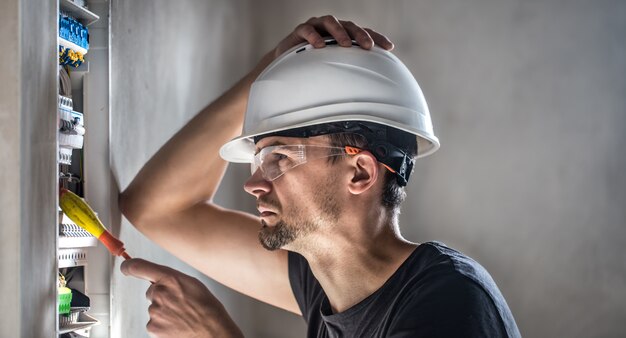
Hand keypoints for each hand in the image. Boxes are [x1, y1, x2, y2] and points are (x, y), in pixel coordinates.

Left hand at [121, 258, 242, 337]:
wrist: (212, 331)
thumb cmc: (207, 308)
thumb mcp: (192, 283)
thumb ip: (172, 278)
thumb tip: (161, 278)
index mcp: (170, 278)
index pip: (138, 267)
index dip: (129, 266)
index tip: (126, 267)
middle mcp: (159, 293)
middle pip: (151, 291)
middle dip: (161, 295)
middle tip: (179, 302)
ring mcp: (155, 311)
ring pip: (154, 307)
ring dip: (164, 311)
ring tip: (182, 314)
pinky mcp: (153, 327)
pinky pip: (154, 322)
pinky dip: (163, 323)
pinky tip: (177, 323)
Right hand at [259, 15, 394, 67]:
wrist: (286, 64)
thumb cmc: (313, 68)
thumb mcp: (333, 71)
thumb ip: (348, 75)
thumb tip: (368, 98)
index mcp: (344, 35)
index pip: (364, 33)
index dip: (377, 38)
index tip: (390, 48)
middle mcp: (332, 29)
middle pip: (350, 26)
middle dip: (360, 35)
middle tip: (368, 46)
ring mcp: (316, 27)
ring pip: (331, 22)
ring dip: (340, 32)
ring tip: (345, 45)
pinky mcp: (300, 30)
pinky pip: (307, 29)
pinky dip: (314, 36)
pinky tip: (319, 46)